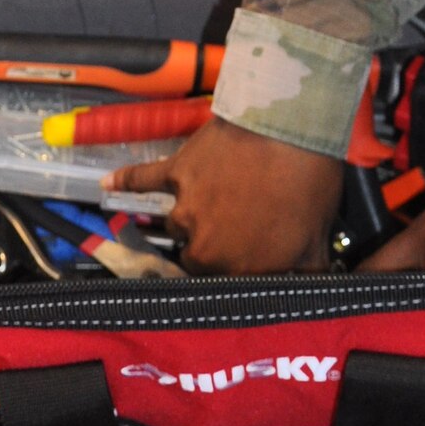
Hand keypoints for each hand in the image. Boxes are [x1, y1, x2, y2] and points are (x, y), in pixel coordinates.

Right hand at [105, 116, 343, 274]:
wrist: (292, 131)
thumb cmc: (308, 187)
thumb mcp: (317, 242)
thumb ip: (307, 276)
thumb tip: (311, 295)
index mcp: (235, 271)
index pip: (225, 286)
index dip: (238, 271)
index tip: (248, 259)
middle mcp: (203, 246)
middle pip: (197, 254)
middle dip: (215, 245)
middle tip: (239, 225)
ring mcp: (186, 208)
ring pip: (179, 222)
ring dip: (194, 215)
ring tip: (222, 197)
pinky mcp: (178, 171)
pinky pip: (144, 180)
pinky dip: (126, 181)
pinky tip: (107, 186)